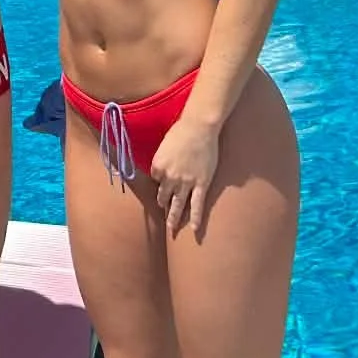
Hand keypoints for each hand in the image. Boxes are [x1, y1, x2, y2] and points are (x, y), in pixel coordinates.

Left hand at [148, 114, 219, 236]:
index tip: (164, 183)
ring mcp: (185, 182)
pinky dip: (195, 218)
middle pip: (164, 195)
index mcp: (157, 166)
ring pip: (178, 204)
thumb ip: (164, 157)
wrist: (199, 127)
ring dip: (174, 217)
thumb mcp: (165, 144)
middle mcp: (169, 177)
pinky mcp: (201, 184)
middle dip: (163, 203)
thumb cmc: (182, 130)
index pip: (156, 179)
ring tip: (172, 229)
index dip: (161, 180)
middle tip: (163, 213)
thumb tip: (165, 165)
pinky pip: (197, 205)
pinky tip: (193, 230)